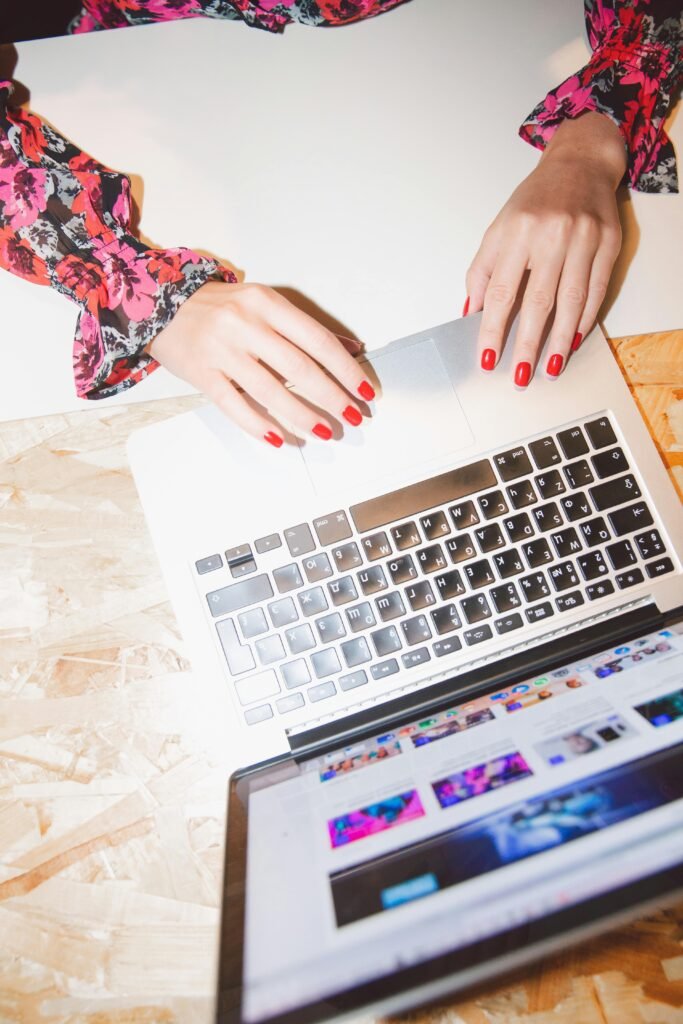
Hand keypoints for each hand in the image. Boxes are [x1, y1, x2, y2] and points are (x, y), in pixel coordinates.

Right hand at [147, 281, 374, 445]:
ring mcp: (221, 351)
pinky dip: (259, 425)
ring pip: (269, 390)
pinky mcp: (202, 375)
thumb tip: (352, 349)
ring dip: (302, 415)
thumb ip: (306, 328)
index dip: (345, 369)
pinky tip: (280, 438)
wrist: (161, 305)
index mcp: (266, 303)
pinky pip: (234, 405)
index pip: (317, 340)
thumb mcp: (265, 304)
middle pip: (298, 367)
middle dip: (331, 396)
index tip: (364, 391)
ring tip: (325, 431)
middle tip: (351, 416)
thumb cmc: (220, 307)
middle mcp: (244, 324)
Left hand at [466, 113, 625, 385]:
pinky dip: (584, 320)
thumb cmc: (534, 201)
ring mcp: (583, 238)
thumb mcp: (499, 228)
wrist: (579, 163)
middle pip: (538, 301)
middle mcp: (551, 234)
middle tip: (520, 376)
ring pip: (571, 301)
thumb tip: (472, 314)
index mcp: (516, 231)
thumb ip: (483, 271)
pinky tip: (574, 340)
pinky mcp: (608, 243)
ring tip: (550, 368)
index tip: (487, 358)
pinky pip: (596, 291)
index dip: (492, 329)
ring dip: (559, 341)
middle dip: (527, 344)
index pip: (501, 291)